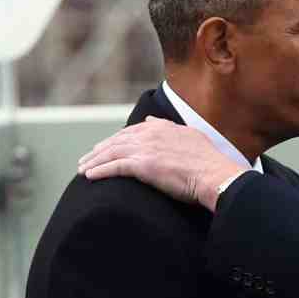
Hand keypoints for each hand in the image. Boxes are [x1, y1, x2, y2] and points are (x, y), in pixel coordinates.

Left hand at [77, 117, 245, 210]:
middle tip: (87, 158)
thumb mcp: (192, 137)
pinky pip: (114, 167)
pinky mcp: (142, 166)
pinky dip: (99, 170)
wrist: (215, 176)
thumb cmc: (210, 163)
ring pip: (111, 153)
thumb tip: (152, 122)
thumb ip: (170, 128)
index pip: (132, 131)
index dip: (117, 139)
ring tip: (82, 168)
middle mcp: (152, 135)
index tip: (106, 146)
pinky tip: (89, 176)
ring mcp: (146, 149)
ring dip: (94, 161)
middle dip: (99, 149)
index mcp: (163, 128)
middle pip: (117, 141)